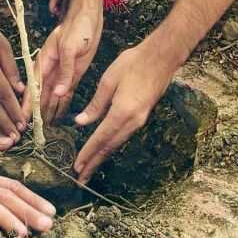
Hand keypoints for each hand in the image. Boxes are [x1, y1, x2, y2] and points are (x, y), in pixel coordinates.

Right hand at [37, 0, 102, 122]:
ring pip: (53, 97)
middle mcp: (50, 70)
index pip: (32, 88)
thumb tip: (59, 93)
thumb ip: (65, 71)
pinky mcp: (73, 75)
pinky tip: (59, 118)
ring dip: (49, 112)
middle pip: (41, 96)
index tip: (21, 121)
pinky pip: (66, 94)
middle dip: (36, 113)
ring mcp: (62, 74)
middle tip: (32, 133)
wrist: (89, 16)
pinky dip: (62, 106)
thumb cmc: (76, 27)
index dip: (26, 104)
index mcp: (44, 62)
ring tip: (44, 131)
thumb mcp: (70, 47)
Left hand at [73, 41, 173, 180]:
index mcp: (122, 112)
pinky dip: (111, 145)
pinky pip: (123, 135)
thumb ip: (95, 104)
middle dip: (94, 163)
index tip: (77, 167)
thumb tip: (81, 122)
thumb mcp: (108, 81)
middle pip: (110, 147)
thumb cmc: (133, 63)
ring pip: (117, 143)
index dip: (88, 154)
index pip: (100, 138)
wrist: (161, 58)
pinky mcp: (142, 116)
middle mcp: (132, 121)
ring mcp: (139, 120)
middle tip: (81, 178)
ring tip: (89, 168)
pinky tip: (104, 149)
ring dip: (102, 156)